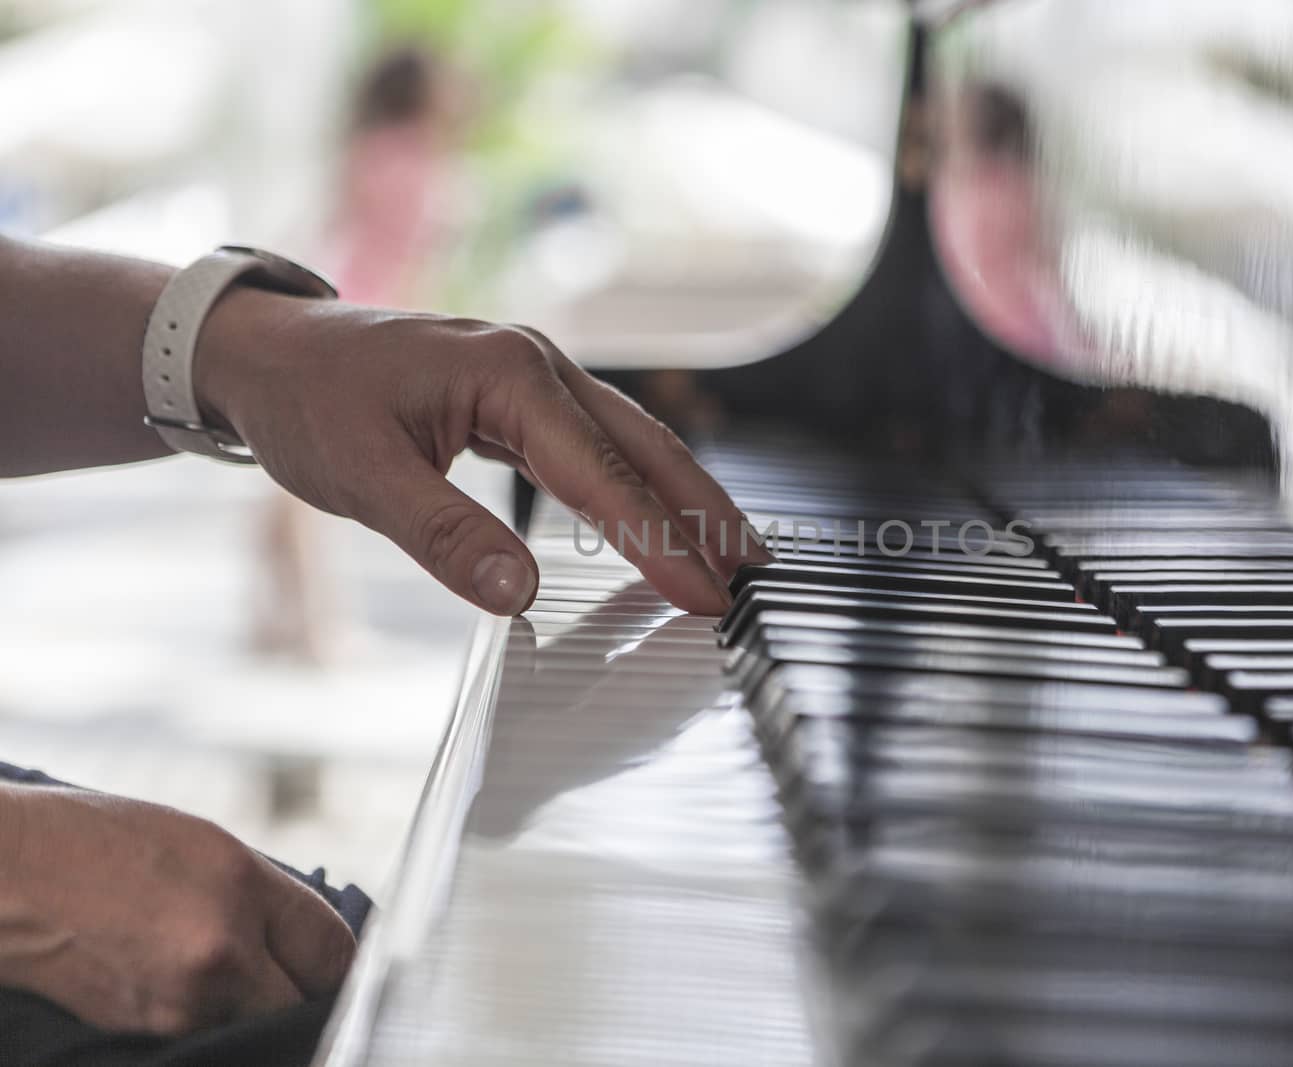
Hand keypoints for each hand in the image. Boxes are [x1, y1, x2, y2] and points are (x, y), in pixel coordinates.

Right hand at [0, 785, 354, 1033]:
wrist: (8, 877)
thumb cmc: (99, 845)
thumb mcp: (204, 846)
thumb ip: (265, 896)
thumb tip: (315, 943)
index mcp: (241, 885)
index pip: (334, 948)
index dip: (343, 962)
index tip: (339, 966)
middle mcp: (220, 948)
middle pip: (305, 1000)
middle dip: (306, 992)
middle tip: (296, 980)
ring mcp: (182, 1000)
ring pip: (258, 1023)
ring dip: (257, 1008)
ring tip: (228, 974)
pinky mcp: (147, 1032)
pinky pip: (210, 1034)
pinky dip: (214, 1019)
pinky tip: (195, 990)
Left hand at [192, 292, 767, 616]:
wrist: (265, 349)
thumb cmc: (307, 402)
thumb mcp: (363, 478)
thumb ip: (446, 537)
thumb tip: (521, 596)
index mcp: (507, 374)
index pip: (600, 474)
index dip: (657, 541)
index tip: (703, 596)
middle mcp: (536, 363)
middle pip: (643, 446)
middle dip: (702, 513)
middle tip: (750, 576)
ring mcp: (533, 372)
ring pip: (631, 439)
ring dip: (683, 494)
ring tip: (732, 548)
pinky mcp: (521, 392)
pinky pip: (599, 440)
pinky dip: (639, 481)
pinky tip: (659, 513)